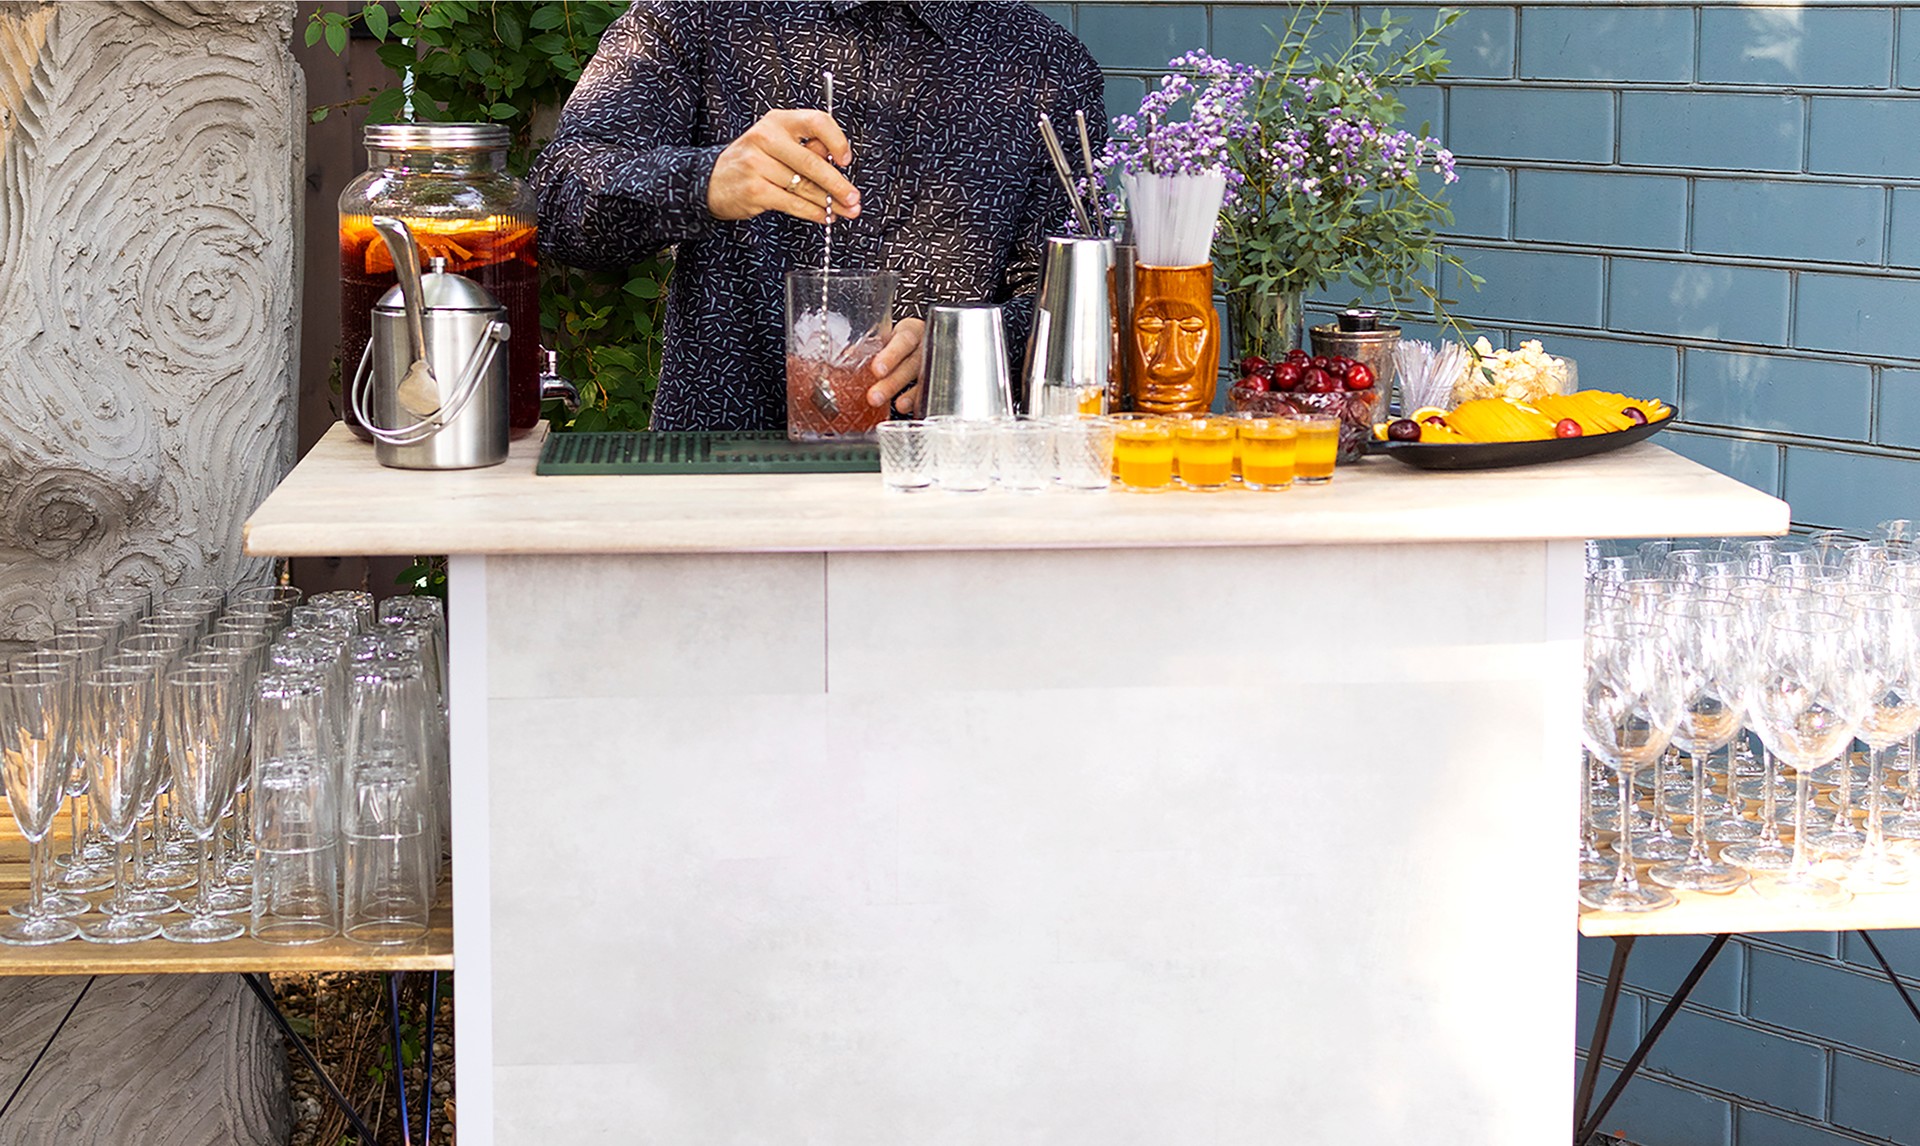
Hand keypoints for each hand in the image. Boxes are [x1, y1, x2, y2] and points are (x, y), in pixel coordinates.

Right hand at [707, 109, 860, 223]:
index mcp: (777, 121)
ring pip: (805, 186)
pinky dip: (813, 212)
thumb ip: (806, 148)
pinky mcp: (755, 190)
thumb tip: (837, 162)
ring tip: (846, 211)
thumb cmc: (752, 161)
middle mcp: (766, 138)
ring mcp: (757, 165)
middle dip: (839, 184)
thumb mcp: (776, 144)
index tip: (846, 159)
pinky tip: (824, 216)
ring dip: (830, 202)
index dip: (837, 141)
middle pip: (812, 162)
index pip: (816, 121)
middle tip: (854, 198)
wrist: (712, 180)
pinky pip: (793, 203)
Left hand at [865, 318, 924, 413]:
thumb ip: (871, 345)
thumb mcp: (886, 335)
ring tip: (896, 406)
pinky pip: (926, 392)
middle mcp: (924, 348)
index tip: (877, 370)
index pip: (903, 341)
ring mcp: (930, 365)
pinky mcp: (932, 381)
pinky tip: (906, 408)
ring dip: (908, 395)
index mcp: (910, 331)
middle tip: (875, 396)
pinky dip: (916, 401)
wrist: (917, 341)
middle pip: (912, 364)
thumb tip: (849, 355)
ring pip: (922, 380)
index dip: (891, 356)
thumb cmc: (896, 339)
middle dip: (893, 382)